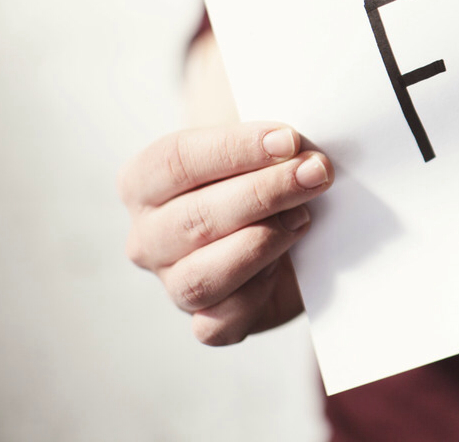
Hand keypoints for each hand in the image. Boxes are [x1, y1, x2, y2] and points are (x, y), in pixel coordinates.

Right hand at [118, 122, 332, 343]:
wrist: (290, 224)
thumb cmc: (265, 171)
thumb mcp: (259, 142)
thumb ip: (265, 134)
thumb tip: (293, 139)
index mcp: (144, 182)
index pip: (175, 160)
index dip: (235, 148)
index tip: (288, 139)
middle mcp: (149, 236)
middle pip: (193, 218)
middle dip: (263, 192)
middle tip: (314, 173)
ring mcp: (174, 283)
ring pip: (200, 277)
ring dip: (261, 243)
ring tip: (304, 217)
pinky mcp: (208, 321)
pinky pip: (219, 324)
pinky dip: (254, 295)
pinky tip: (285, 264)